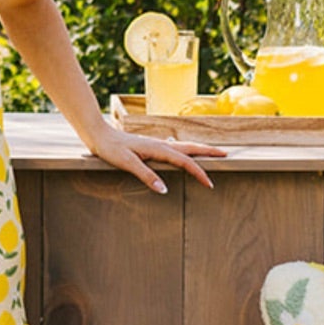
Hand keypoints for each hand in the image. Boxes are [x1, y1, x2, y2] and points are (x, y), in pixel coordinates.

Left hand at [89, 130, 226, 194]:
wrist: (98, 134)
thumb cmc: (111, 149)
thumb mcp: (127, 163)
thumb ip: (146, 175)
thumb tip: (164, 190)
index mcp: (158, 149)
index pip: (185, 162)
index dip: (199, 172)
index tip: (210, 184)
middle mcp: (160, 144)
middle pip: (190, 148)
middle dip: (208, 151)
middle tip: (225, 154)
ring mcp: (156, 144)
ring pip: (183, 147)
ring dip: (198, 150)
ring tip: (211, 153)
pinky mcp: (150, 146)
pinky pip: (174, 148)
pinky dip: (185, 150)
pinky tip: (182, 153)